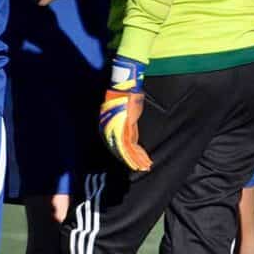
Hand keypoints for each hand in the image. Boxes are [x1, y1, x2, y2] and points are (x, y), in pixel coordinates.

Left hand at [99, 55, 152, 170]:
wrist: (124, 86)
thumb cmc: (123, 94)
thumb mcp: (124, 108)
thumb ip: (126, 118)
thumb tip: (130, 121)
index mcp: (109, 126)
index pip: (118, 144)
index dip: (125, 154)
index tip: (133, 160)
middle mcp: (112, 129)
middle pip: (121, 150)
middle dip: (132, 160)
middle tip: (140, 167)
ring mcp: (119, 128)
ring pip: (127, 151)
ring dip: (137, 160)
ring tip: (144, 166)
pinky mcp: (126, 126)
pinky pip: (131, 145)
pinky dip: (138, 154)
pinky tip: (143, 159)